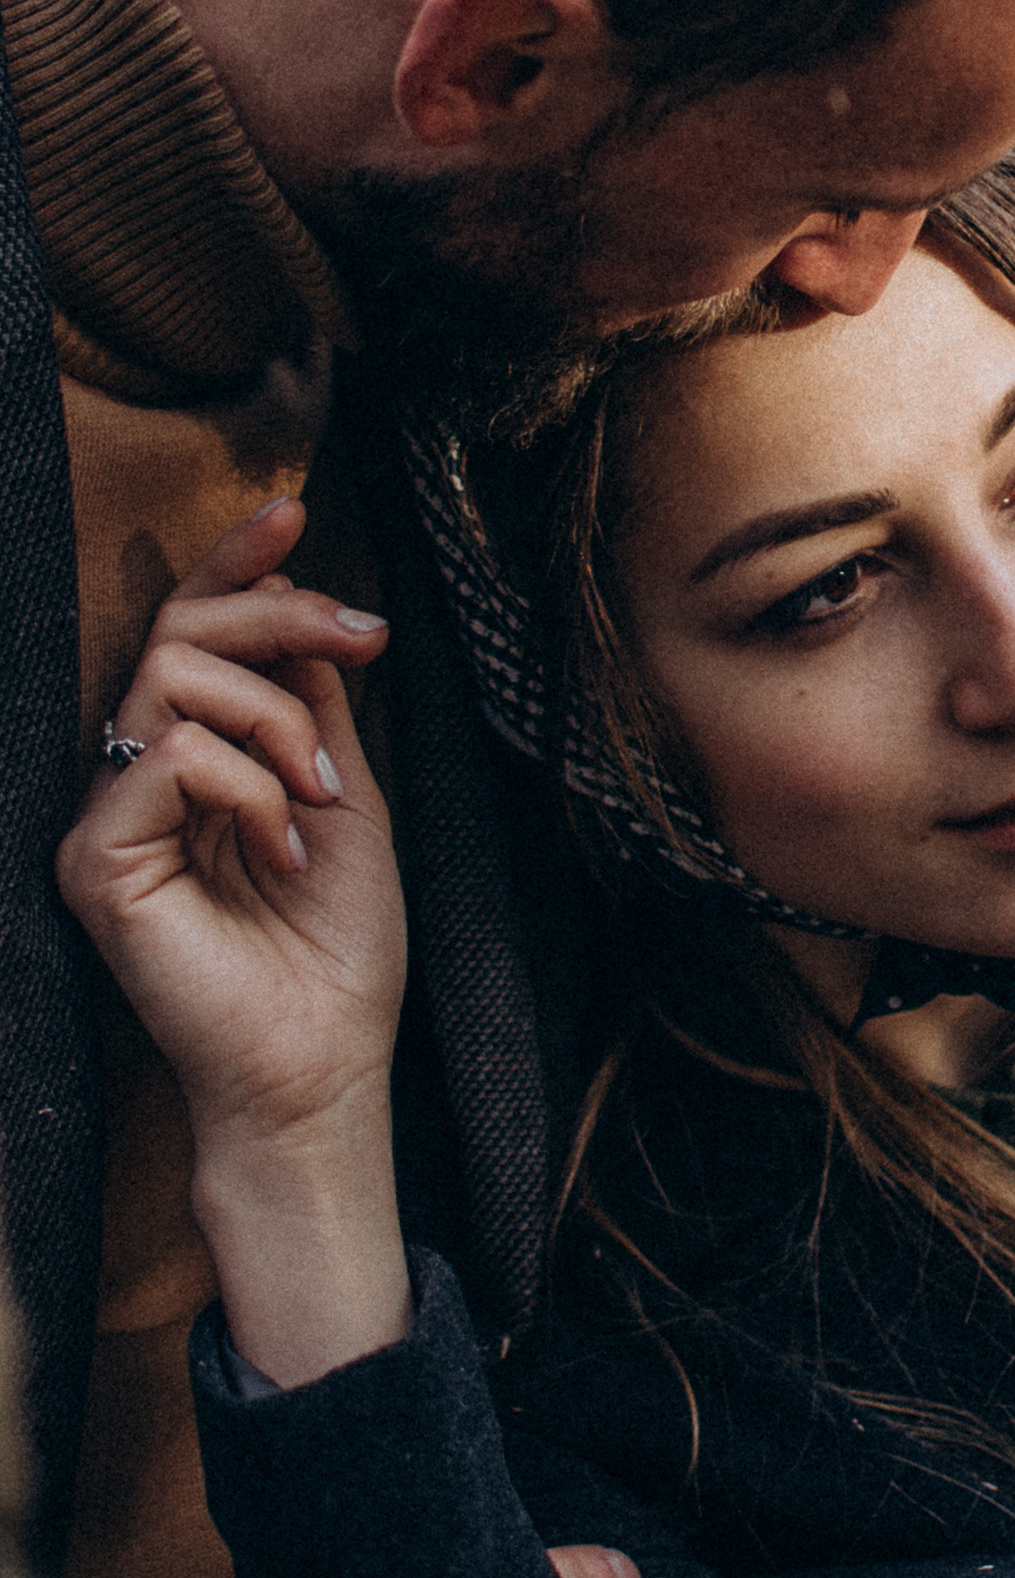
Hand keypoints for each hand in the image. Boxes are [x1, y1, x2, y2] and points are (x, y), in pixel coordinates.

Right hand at [54, 499, 410, 1386]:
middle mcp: (134, 776)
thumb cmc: (336, 950)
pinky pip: (167, 753)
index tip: (290, 511)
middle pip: (178, 627)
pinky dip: (248, 783)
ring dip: (276, 720)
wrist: (323, 1066)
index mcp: (194, 758)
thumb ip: (309, 704)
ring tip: (320, 799)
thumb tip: (299, 602)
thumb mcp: (343, 795)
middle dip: (279, 611)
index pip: (194, 634)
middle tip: (361, 639)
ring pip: (172, 674)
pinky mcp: (91, 860)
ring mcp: (105, 816)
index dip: (233, 562)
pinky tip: (282, 845)